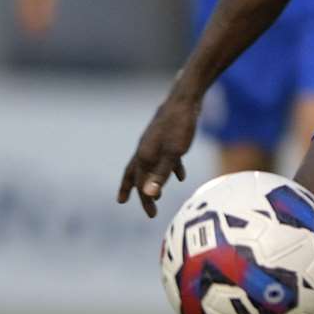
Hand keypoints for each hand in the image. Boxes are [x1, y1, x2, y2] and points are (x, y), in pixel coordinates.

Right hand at [117, 94, 195, 216]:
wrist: (185, 99)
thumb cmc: (180, 126)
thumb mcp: (173, 153)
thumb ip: (161, 174)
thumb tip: (148, 195)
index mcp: (144, 155)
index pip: (140, 183)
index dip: (145, 200)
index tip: (151, 214)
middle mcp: (145, 149)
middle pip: (135, 173)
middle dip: (133, 190)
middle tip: (128, 203)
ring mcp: (155, 142)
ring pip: (149, 165)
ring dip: (151, 180)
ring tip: (155, 194)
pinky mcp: (167, 136)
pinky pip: (165, 157)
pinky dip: (170, 169)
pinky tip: (180, 175)